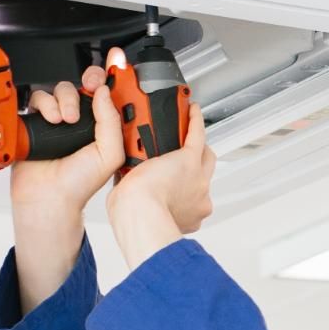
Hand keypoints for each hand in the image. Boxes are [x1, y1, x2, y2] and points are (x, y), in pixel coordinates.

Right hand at [9, 63, 122, 223]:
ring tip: (65, 120)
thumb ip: (111, 121)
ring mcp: (59, 118)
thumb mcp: (110, 153)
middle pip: (84, 83)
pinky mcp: (37, 120)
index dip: (113, 74)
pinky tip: (51, 120)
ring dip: (65, 100)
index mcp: (103, 125)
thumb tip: (104, 92)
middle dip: (88, 81)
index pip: (110, 93)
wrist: (49, 196)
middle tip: (90, 88)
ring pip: (62, 88)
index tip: (116, 61)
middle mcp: (82, 119)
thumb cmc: (79, 183)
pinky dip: (45, 104)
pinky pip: (39, 97)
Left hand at [107, 103, 216, 269]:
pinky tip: (191, 111)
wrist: (140, 213)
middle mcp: (198, 197)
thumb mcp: (135, 209)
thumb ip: (134, 197)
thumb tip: (123, 187)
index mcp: (186, 212)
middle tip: (184, 160)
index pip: (189, 197)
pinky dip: (195, 121)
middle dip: (198, 169)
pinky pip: (197, 134)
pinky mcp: (189, 159)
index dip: (183, 189)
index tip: (176, 184)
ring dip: (198, 145)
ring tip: (186, 132)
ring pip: (205, 157)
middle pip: (205, 176)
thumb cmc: (136, 218)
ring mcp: (198, 178)